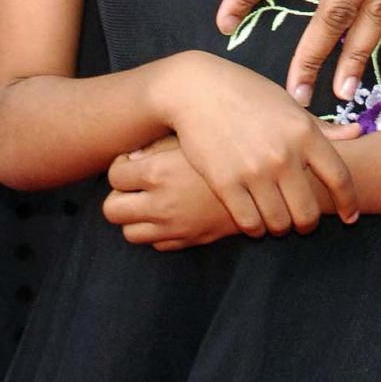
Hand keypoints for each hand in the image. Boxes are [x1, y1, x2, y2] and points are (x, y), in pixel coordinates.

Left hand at [103, 136, 237, 250]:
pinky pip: (159, 244)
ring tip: (151, 200)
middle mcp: (162, 203)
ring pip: (131, 233)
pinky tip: (173, 212)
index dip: (121, 166)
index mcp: (159, 172)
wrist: (268, 177)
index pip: (114, 175)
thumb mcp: (191, 137)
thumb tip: (132, 157)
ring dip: (135, 217)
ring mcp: (176, 226)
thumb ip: (157, 146)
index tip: (133, 161)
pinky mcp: (192, 240)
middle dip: (119, 196)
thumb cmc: (227, 146)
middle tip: (134, 184)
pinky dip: (159, 231)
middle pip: (112, 210)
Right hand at [157, 52, 359, 236]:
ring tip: (276, 219)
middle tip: (301, 220)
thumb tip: (356, 134)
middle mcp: (284, 155)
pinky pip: (249, 223)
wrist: (195, 90)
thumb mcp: (288, 103)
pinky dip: (254, 227)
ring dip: (280, 226)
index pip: (340, 178)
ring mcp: (254, 171)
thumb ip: (321, 126)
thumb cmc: (245, 93)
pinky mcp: (225, 183)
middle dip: (307, 223)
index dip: (349, 203)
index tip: (350, 216)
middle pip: (308, 213)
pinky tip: (253, 218)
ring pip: (279, 223)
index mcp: (304, 132)